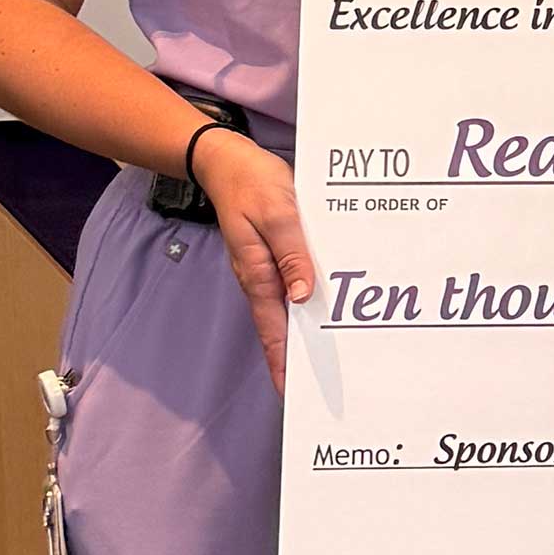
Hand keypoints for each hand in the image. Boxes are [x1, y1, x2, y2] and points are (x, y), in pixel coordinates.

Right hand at [192, 133, 314, 392]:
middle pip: (279, 327)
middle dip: (295, 358)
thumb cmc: (253, 184)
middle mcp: (260, 277)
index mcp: (258, 273)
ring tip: (326, 360)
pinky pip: (291, 285)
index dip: (282, 361)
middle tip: (319, 388)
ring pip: (286, 309)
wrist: (228, 161)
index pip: (273, 328)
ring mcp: (265, 268)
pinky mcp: (274, 256)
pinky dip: (305, 302)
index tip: (291, 393)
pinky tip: (323, 309)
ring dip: (303, 332)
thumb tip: (302, 296)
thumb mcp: (278, 214)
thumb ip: (292, 254)